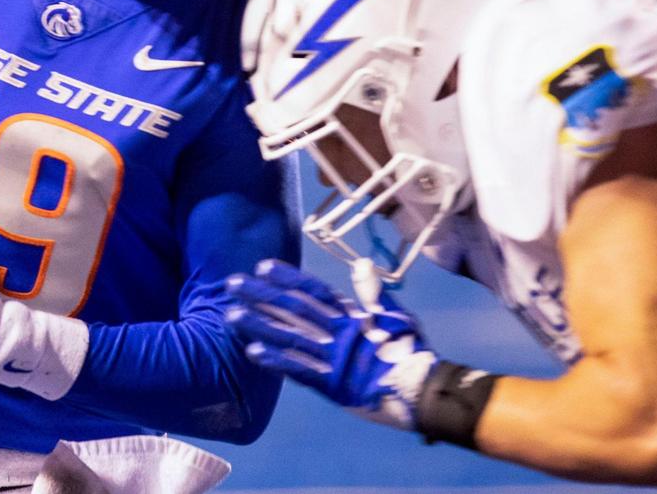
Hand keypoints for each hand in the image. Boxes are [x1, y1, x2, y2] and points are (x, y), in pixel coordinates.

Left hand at [225, 258, 437, 429]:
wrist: (425, 393)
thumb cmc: (411, 354)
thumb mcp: (396, 318)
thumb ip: (374, 293)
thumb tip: (361, 263)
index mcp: (353, 315)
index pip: (314, 290)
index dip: (288, 277)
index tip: (262, 266)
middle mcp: (339, 332)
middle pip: (293, 309)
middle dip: (261, 296)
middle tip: (231, 283)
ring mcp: (334, 359)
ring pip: (289, 337)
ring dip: (259, 325)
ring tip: (231, 314)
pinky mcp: (333, 386)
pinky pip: (300, 371)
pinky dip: (276, 361)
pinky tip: (252, 352)